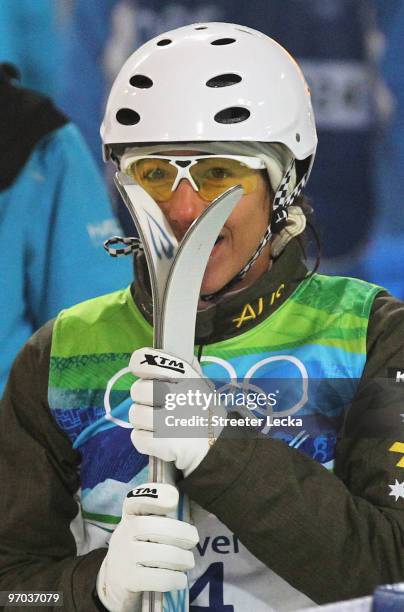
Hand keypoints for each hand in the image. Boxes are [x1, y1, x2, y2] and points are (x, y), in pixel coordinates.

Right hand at [96, 483, 197, 611]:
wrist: (114, 583)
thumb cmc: (138, 548)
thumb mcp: (142, 528)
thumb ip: (159, 518)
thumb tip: (185, 520)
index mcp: (129, 516)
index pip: (134, 500)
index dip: (154, 496)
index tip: (174, 499)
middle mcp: (122, 533)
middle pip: (149, 527)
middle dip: (178, 532)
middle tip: (193, 540)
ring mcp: (123, 558)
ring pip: (157, 554)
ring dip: (180, 558)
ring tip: (189, 561)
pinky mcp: (127, 581)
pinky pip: (156, 578)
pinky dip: (174, 578)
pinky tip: (180, 579)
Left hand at [128, 348, 225, 476]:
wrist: (221, 448)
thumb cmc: (206, 414)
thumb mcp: (201, 384)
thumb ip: (181, 368)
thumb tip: (153, 354)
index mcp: (186, 377)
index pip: (148, 361)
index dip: (139, 365)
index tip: (142, 372)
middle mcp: (178, 395)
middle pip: (137, 390)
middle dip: (143, 400)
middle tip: (157, 406)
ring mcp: (171, 420)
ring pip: (135, 414)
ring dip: (143, 422)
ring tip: (159, 424)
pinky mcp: (165, 443)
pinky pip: (137, 437)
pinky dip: (145, 441)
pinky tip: (159, 439)